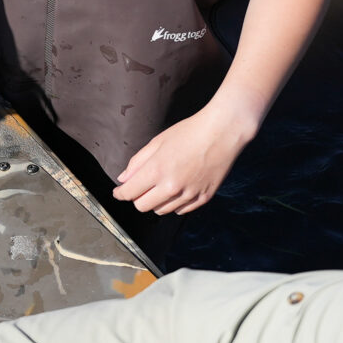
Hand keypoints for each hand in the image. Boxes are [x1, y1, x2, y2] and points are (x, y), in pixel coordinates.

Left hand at [112, 101, 255, 214]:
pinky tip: (177, 190)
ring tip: (162, 185)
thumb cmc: (189, 132)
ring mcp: (189, 194)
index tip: (118, 192)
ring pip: (161, 211)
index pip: (129, 193)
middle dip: (137, 198)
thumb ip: (137, 162)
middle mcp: (171, 187)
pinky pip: (181, 211)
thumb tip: (124, 179)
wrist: (223, 131)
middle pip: (142, 207)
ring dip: (156, 201)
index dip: (120, 193)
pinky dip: (174, 204)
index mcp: (157, 171)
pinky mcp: (204, 198)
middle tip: (141, 187)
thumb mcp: (158, 142)